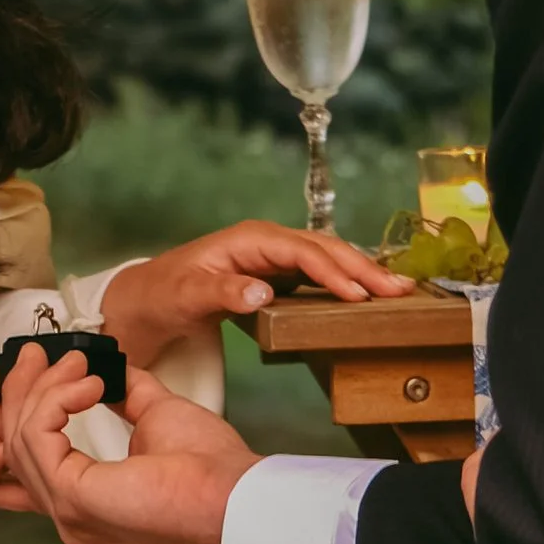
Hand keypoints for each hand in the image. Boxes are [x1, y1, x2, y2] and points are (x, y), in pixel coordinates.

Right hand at [0, 345, 257, 543]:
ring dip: (43, 388)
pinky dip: (56, 400)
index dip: (14, 418)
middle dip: (21, 393)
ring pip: (21, 437)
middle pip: (14, 449)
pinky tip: (89, 386)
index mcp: (88, 507)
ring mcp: (67, 513)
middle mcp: (69, 519)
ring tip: (74, 363)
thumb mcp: (157, 416)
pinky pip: (37, 435)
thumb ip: (127, 395)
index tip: (31, 372)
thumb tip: (109, 369)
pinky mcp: (72, 496)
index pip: (23, 470)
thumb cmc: (210, 468)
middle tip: (34, 353)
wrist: (233, 492)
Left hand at [98, 220, 409, 362]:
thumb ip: (222, 292)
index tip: (361, 295)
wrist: (143, 304)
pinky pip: (319, 274)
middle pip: (326, 249)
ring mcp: (273, 257)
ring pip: (328, 259)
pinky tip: (369, 295)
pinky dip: (346, 282)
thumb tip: (262, 292)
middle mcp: (266, 242)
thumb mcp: (185, 295)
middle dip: (364, 268)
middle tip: (401, 291)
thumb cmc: (161, 296)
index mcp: (249, 240)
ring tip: (400, 291)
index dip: (334, 272)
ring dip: (363, 274)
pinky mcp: (276, 275)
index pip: (303, 252)